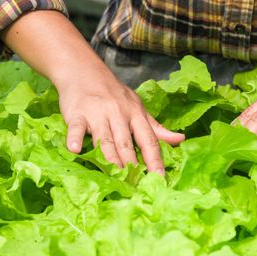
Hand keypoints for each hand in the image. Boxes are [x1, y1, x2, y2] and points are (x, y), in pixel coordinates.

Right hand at [58, 69, 184, 173]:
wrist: (84, 70)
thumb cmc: (114, 94)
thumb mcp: (138, 108)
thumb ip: (156, 128)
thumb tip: (181, 140)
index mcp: (136, 114)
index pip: (149, 140)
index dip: (155, 160)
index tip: (160, 178)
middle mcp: (119, 114)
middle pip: (127, 143)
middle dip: (133, 164)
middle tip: (137, 184)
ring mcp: (98, 113)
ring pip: (106, 139)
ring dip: (111, 158)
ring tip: (117, 176)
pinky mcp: (77, 114)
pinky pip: (77, 128)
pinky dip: (75, 138)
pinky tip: (76, 149)